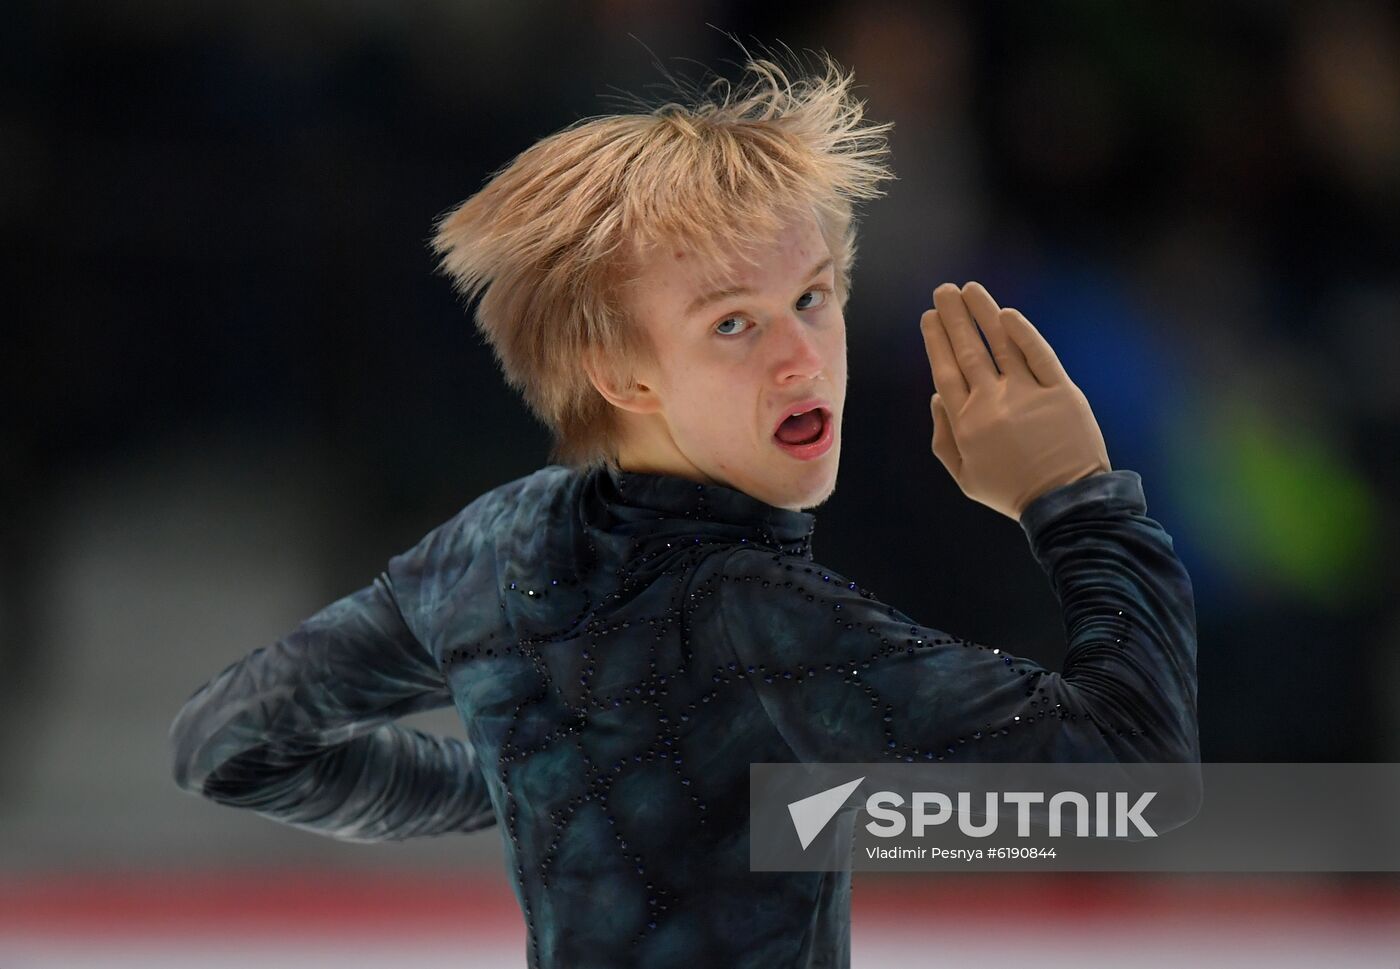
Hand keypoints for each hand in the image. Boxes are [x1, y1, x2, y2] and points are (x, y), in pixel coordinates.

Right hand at [920, 281, 1110, 521]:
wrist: (1064, 502)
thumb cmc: (1011, 491)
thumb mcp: (964, 476)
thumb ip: (943, 437)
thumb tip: (936, 397)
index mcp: (967, 421)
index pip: (946, 370)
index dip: (936, 340)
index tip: (929, 317)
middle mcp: (993, 401)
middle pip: (968, 350)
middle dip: (953, 316)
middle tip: (943, 291)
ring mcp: (1028, 393)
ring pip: (1001, 345)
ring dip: (983, 313)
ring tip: (970, 290)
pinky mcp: (1061, 392)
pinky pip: (1040, 356)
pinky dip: (1023, 334)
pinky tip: (1007, 314)